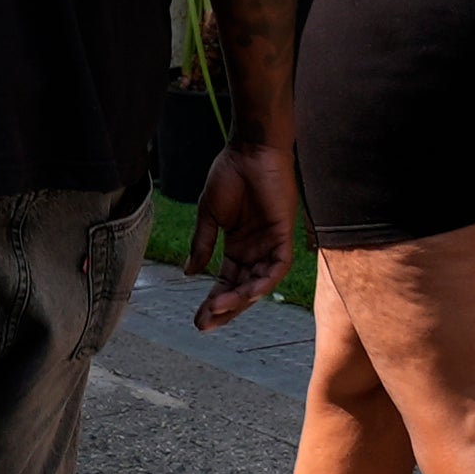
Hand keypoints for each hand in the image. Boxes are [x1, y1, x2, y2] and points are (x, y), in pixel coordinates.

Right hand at [185, 140, 297, 329]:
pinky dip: (264, 281)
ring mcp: (270, 244)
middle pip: (242, 288)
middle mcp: (255, 250)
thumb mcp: (209, 215)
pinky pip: (278, 267)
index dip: (213, 300)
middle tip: (205, 324)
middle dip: (225, 308)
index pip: (226, 281)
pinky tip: (246, 293)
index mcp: (237, 246)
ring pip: (259, 282)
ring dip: (240, 299)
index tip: (197, 318)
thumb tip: (190, 273)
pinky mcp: (284, 235)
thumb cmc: (230, 175)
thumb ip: (202, 244)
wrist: (248, 150)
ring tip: (219, 309)